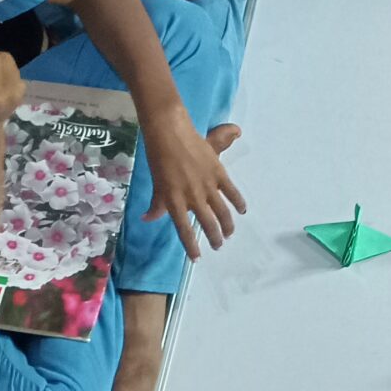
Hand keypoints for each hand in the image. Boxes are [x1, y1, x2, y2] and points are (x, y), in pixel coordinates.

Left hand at [138, 106, 245, 254]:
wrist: (169, 132)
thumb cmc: (158, 156)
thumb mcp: (156, 183)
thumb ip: (157, 203)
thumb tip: (149, 218)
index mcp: (174, 200)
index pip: (184, 229)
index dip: (191, 246)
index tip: (197, 258)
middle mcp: (192, 196)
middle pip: (207, 223)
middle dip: (214, 238)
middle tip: (218, 245)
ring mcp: (207, 185)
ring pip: (222, 211)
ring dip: (227, 225)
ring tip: (229, 233)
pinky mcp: (218, 173)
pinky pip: (231, 192)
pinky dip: (238, 202)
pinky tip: (242, 210)